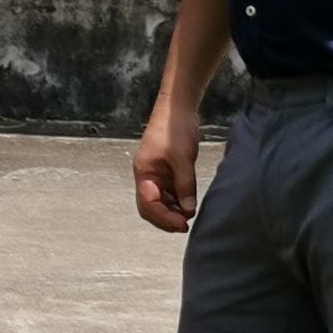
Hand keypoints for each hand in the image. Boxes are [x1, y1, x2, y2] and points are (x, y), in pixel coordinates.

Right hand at [134, 96, 199, 233]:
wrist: (179, 105)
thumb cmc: (175, 127)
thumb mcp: (182, 159)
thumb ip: (184, 186)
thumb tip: (188, 210)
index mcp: (144, 173)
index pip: (148, 204)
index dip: (164, 218)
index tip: (182, 224)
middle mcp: (147, 175)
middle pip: (151, 206)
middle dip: (166, 218)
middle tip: (185, 226)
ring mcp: (157, 172)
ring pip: (161, 200)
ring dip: (173, 210)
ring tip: (189, 216)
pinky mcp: (167, 168)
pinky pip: (170, 191)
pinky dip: (178, 200)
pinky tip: (189, 204)